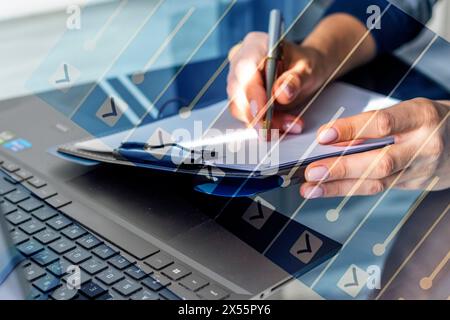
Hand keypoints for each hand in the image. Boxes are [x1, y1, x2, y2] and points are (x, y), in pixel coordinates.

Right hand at [227, 32, 328, 132]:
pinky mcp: (239, 98)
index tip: (262, 113)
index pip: (245, 69)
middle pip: (238, 91)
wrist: (303, 73)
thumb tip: (282, 93)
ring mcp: (237, 81)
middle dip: (258, 114)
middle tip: (279, 128)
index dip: (251, 92)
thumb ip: (295, 79)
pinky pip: (245, 115)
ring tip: (290, 124)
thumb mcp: (308, 69)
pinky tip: (282, 125)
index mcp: (255, 45)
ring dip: (263, 122)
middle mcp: (240, 61)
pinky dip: (263, 124)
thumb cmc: (304, 65)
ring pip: (240, 107)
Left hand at [300, 98, 449, 197]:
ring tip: (311, 188)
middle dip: (341, 168)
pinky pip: (379, 188)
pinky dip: (350, 189)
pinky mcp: (415, 185)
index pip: (382, 124)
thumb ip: (371, 124)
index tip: (323, 136)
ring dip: (339, 186)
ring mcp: (421, 170)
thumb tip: (332, 140)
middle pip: (379, 161)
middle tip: (312, 172)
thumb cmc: (428, 120)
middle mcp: (424, 145)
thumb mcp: (405, 111)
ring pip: (376, 181)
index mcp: (420, 117)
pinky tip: (328, 190)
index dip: (351, 129)